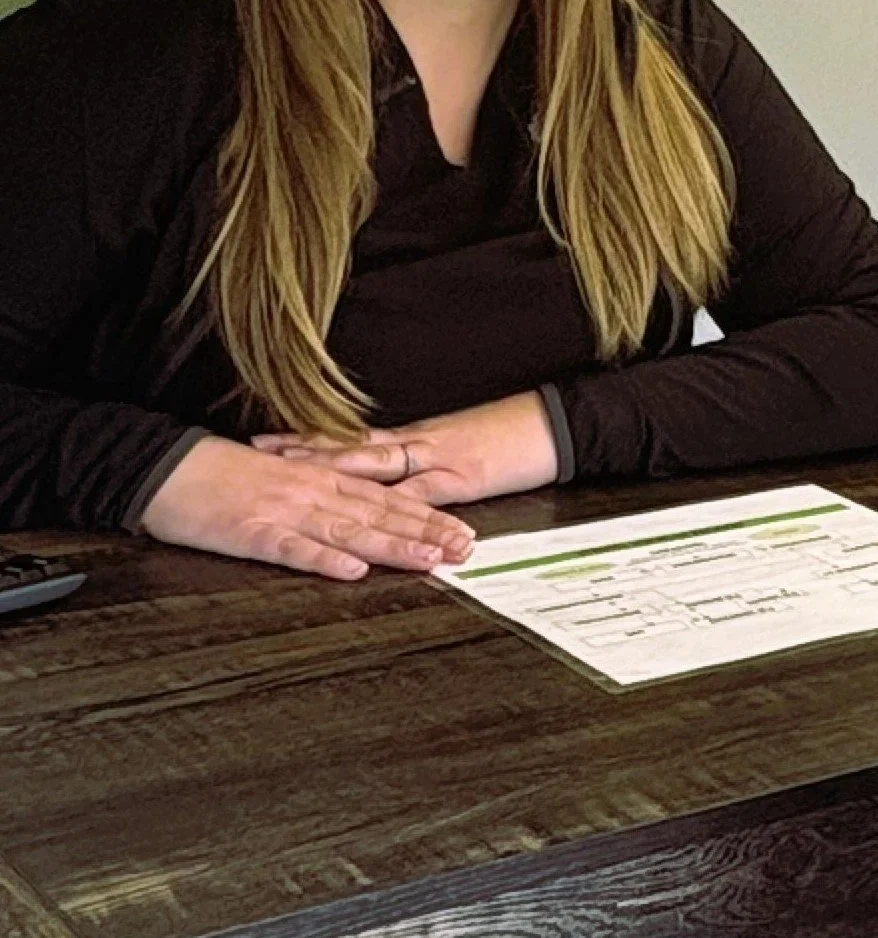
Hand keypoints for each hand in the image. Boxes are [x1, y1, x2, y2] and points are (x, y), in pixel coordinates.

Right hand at [140, 437, 474, 581]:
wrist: (165, 467)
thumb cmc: (221, 473)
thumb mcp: (284, 476)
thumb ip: (324, 492)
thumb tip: (362, 511)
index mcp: (320, 480)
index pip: (386, 499)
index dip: (428, 516)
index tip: (462, 530)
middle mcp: (311, 493)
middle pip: (379, 515)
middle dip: (425, 534)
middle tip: (463, 549)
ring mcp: (284, 512)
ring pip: (348, 530)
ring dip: (391, 546)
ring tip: (428, 559)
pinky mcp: (252, 532)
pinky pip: (292, 548)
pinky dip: (323, 558)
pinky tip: (351, 569)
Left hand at [253, 391, 559, 508]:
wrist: (555, 425)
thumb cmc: (516, 437)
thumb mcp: (464, 450)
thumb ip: (429, 466)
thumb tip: (397, 482)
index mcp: (418, 437)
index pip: (355, 436)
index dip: (314, 437)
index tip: (274, 437)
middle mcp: (419, 443)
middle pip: (352, 444)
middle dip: (306, 448)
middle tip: (262, 448)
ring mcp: (437, 458)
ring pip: (374, 460)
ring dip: (332, 465)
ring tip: (293, 467)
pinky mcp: (460, 477)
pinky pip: (418, 492)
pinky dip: (388, 504)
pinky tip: (364, 511)